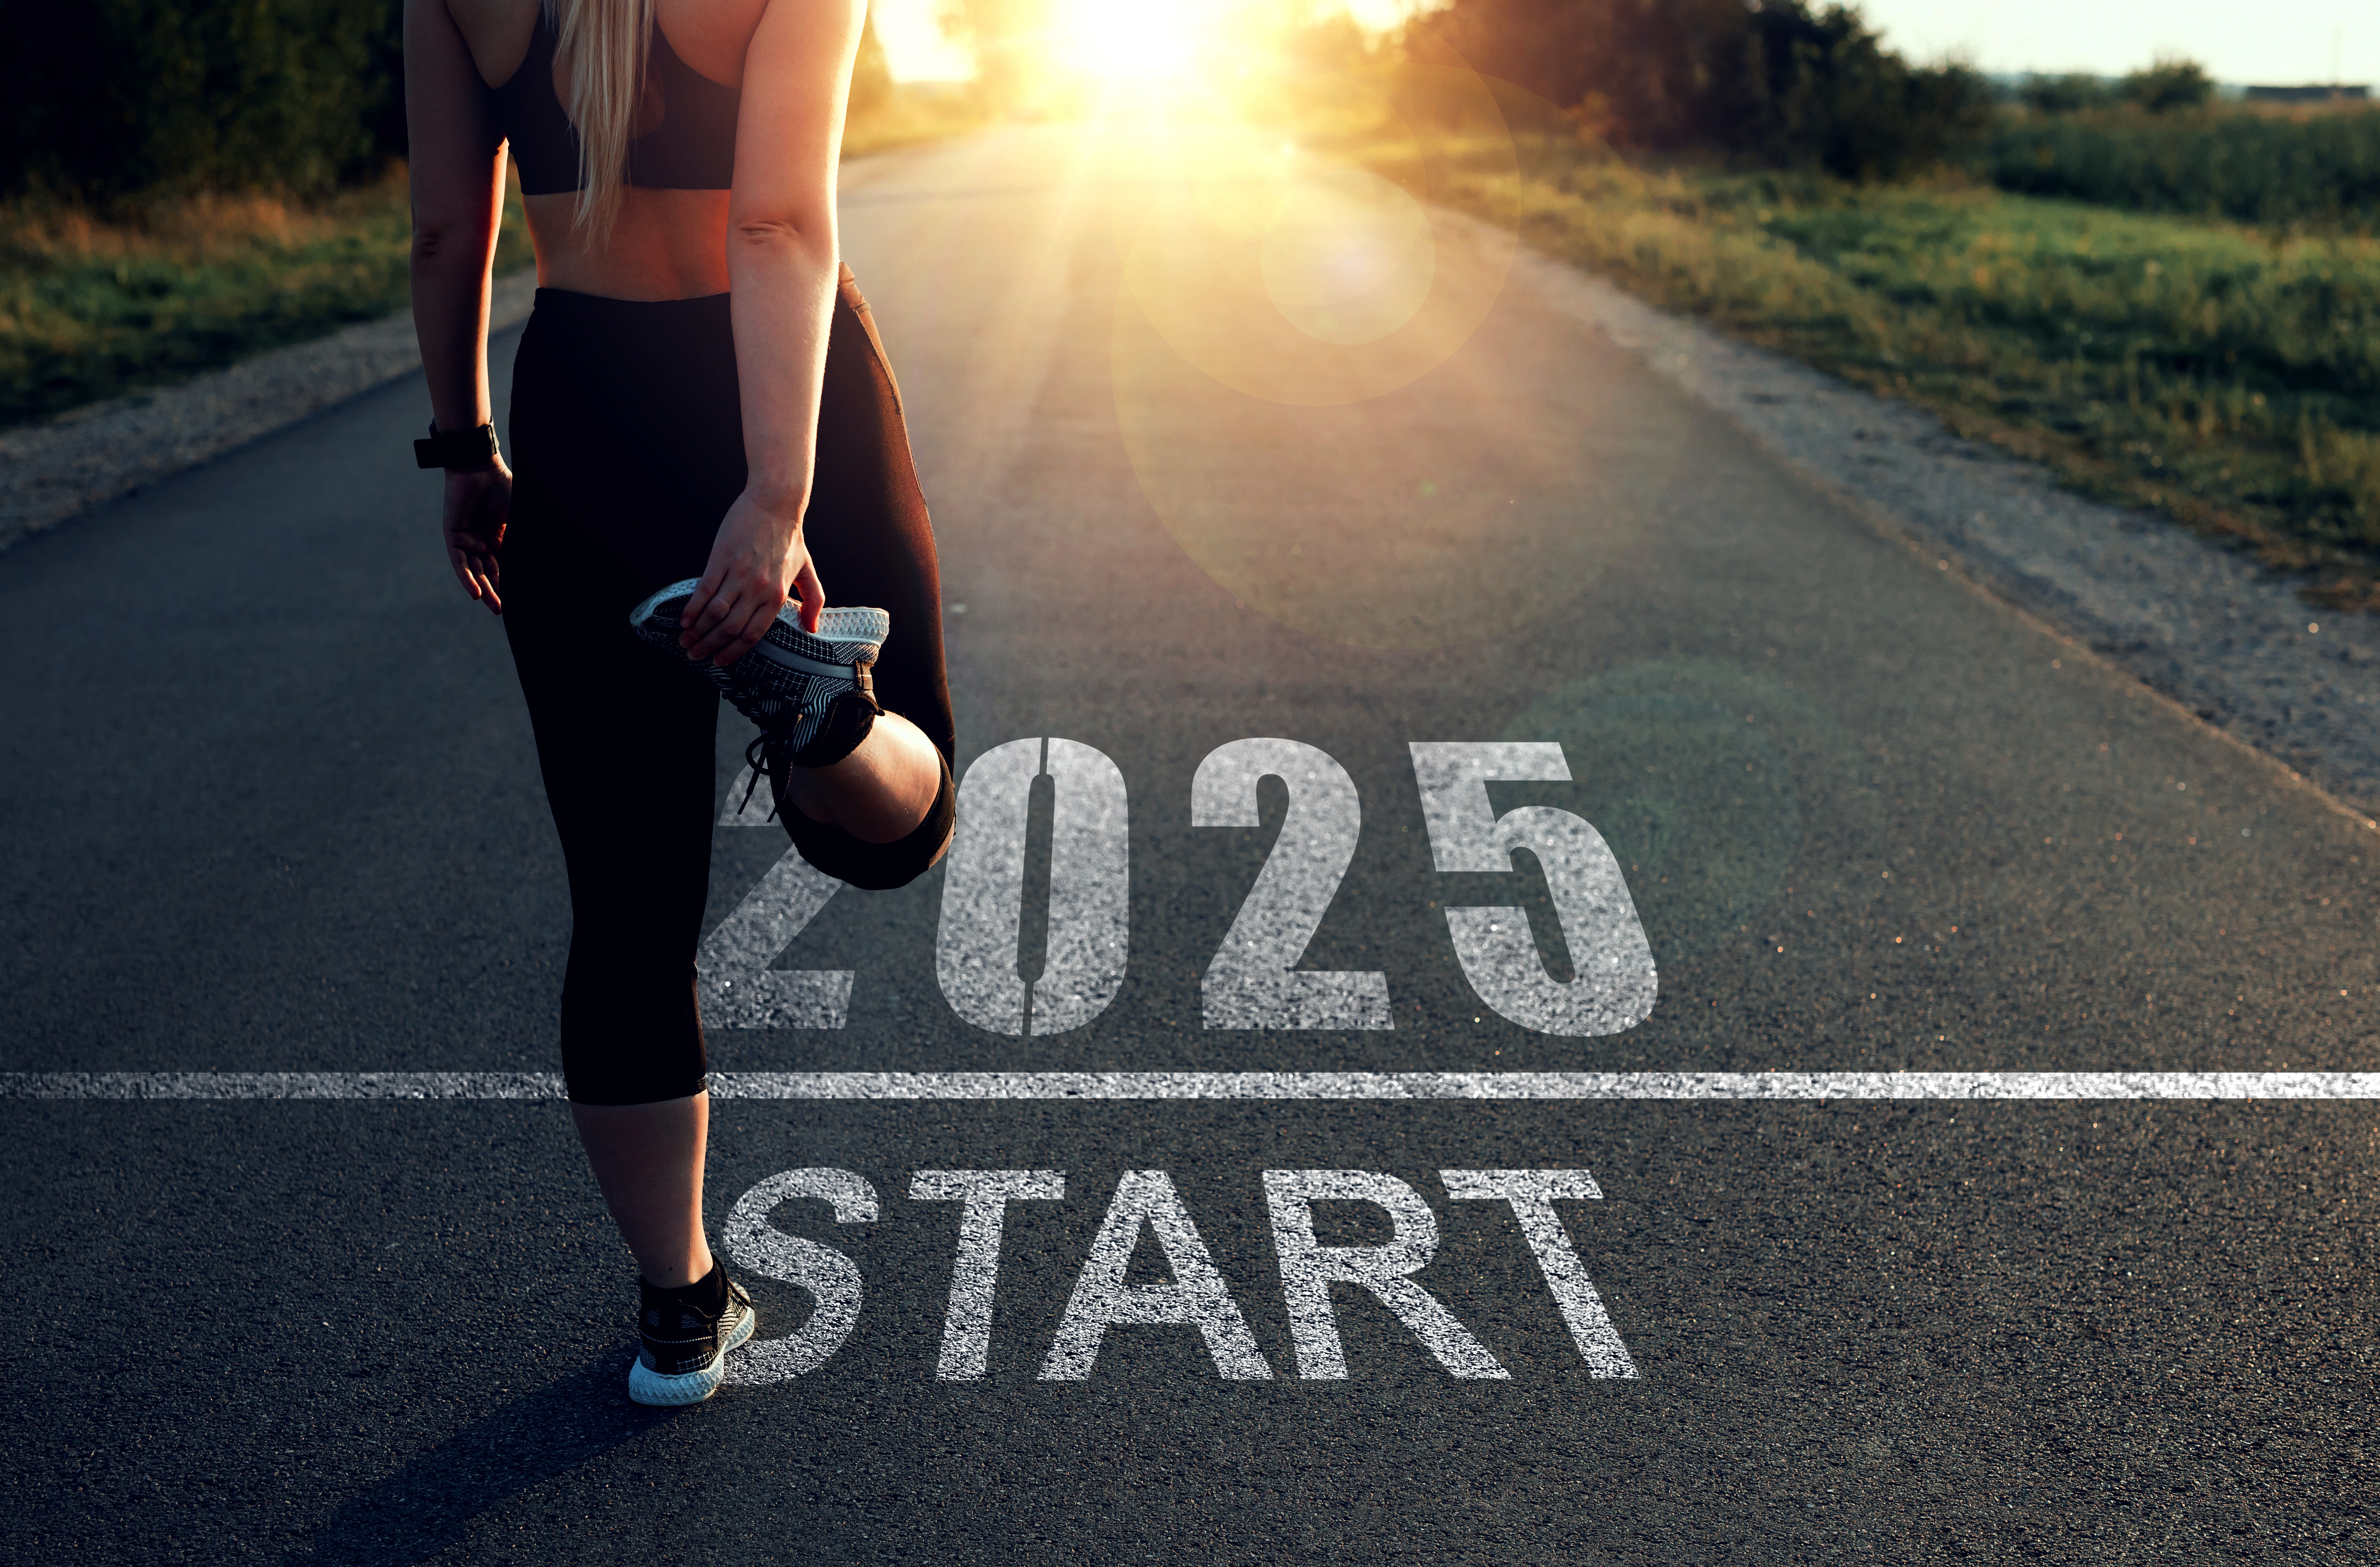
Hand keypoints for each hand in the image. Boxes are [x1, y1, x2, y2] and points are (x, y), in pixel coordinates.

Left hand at [442, 461, 512, 613]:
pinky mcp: (453, 536)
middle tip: (506, 612)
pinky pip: (459, 563)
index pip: (508, 566)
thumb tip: (552, 567)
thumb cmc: (504, 487)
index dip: (514, 582)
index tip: (525, 600)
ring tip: (495, 607)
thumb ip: (525, 541)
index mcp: (501, 537)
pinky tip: (475, 594)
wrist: (479, 467)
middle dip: (499, 592)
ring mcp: (468, 539)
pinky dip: (467, 578)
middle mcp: (484, 541)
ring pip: (476, 571)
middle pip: (492, 573)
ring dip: (484, 590)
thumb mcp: (521, 519)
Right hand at [680, 489, 823, 665]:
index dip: (733, 652)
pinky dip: (693, 608)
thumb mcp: (807, 570)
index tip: (719, 661)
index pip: (753, 634)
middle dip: (709, 646)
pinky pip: (704, 590)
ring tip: (685, 641)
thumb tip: (812, 628)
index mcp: (777, 596)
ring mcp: (738, 574)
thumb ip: (813, 600)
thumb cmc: (790, 537)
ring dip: (697, 631)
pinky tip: (685, 619)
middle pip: (729, 628)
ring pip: (714, 613)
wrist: (775, 504)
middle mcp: (758, 589)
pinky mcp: (722, 559)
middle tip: (694, 655)